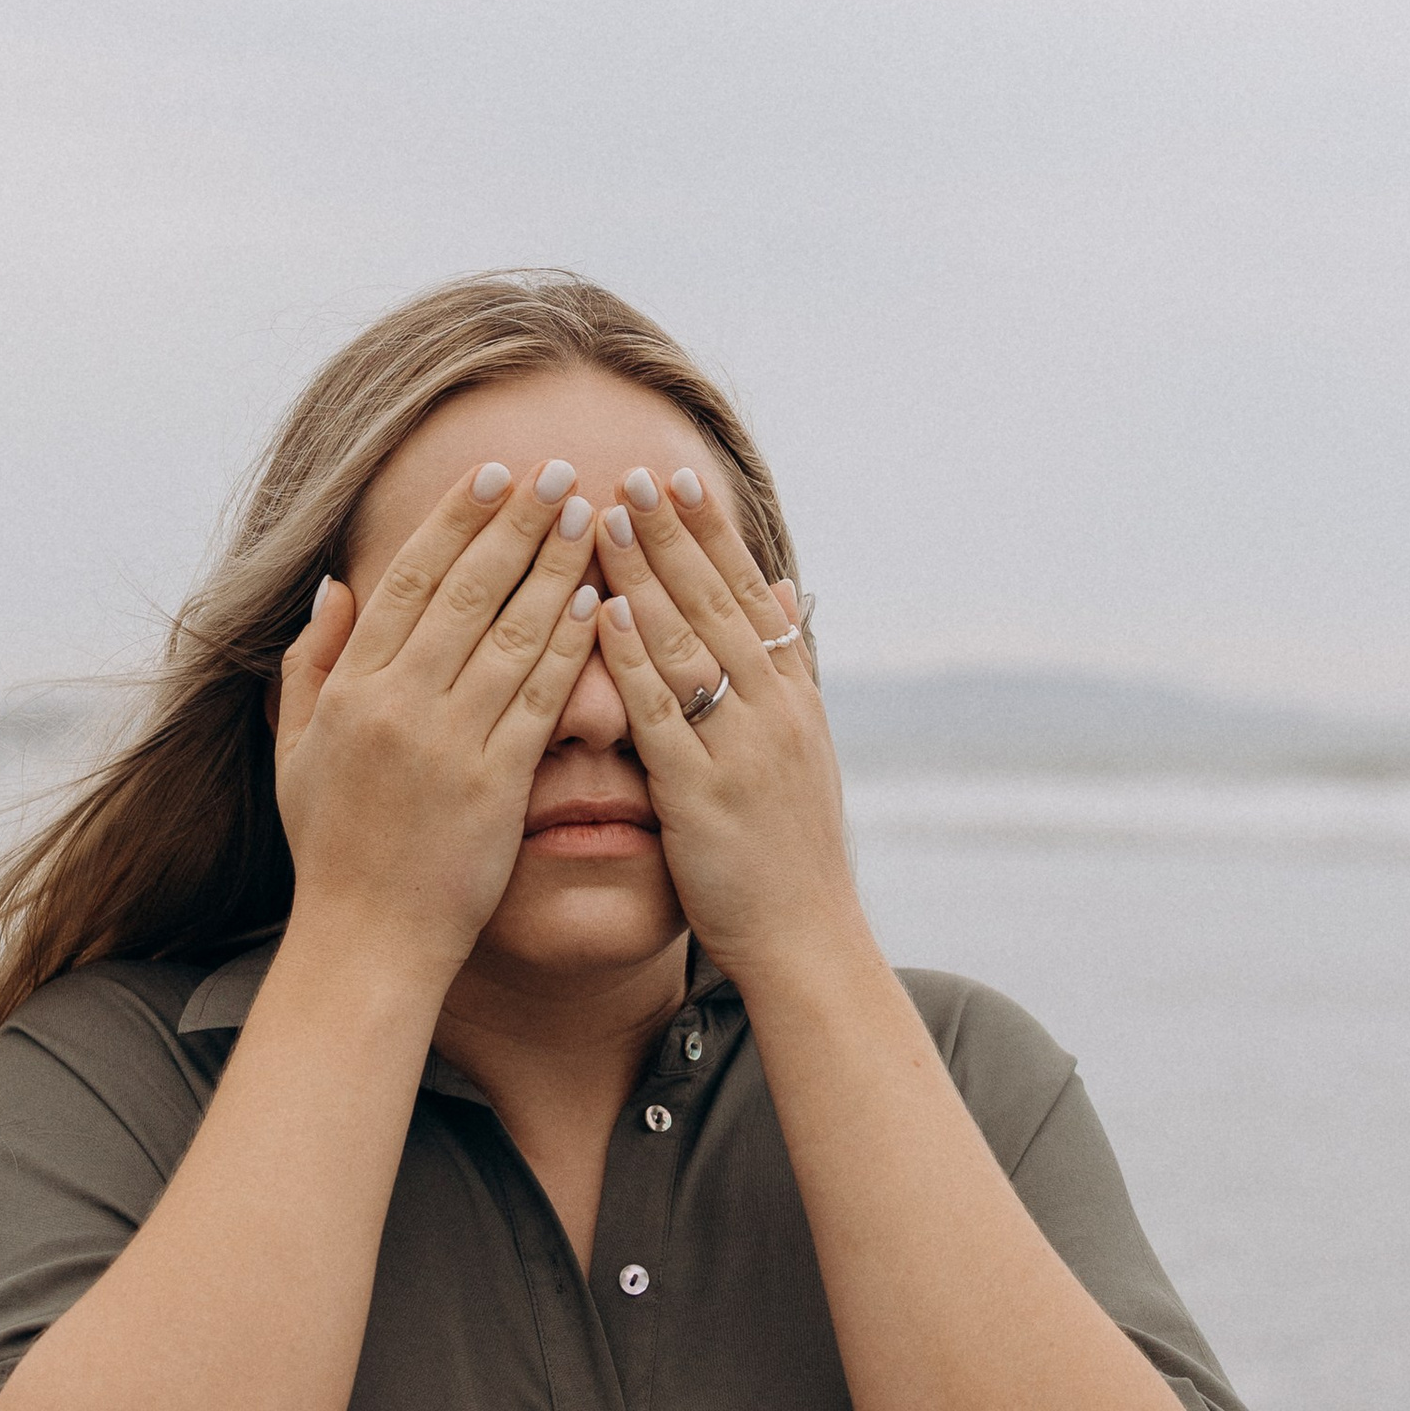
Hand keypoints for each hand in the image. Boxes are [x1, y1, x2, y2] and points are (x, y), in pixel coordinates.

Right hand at [274, 456, 604, 983]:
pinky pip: (540, 698)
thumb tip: (334, 588)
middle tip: (560, 470)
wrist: (366, 942)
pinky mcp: (496, 783)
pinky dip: (570, 645)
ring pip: (511, 631)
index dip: (454, 521)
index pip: (408, 580)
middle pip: (468, 589)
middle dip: (518, 521)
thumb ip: (310, 665)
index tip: (492, 473)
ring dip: (555, 565)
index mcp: (349, 690)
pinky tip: (598, 602)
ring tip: (590, 514)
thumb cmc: (332, 849)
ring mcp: (448, 742)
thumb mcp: (295, 750)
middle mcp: (396, 704)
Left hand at [591, 465, 865, 983]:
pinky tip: (602, 615)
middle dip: (675, 535)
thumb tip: (784, 584)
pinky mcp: (703, 794)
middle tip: (634, 471)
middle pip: (717, 604)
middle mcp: (774, 710)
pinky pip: (664, 716)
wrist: (808, 939)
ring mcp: (741, 750)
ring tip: (608, 517)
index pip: (746, 593)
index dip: (711, 533)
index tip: (678, 475)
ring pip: (689, 645)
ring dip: (647, 577)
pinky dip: (633, 661)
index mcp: (792, 695)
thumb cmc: (791, 847)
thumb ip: (787, 664)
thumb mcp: (803, 744)